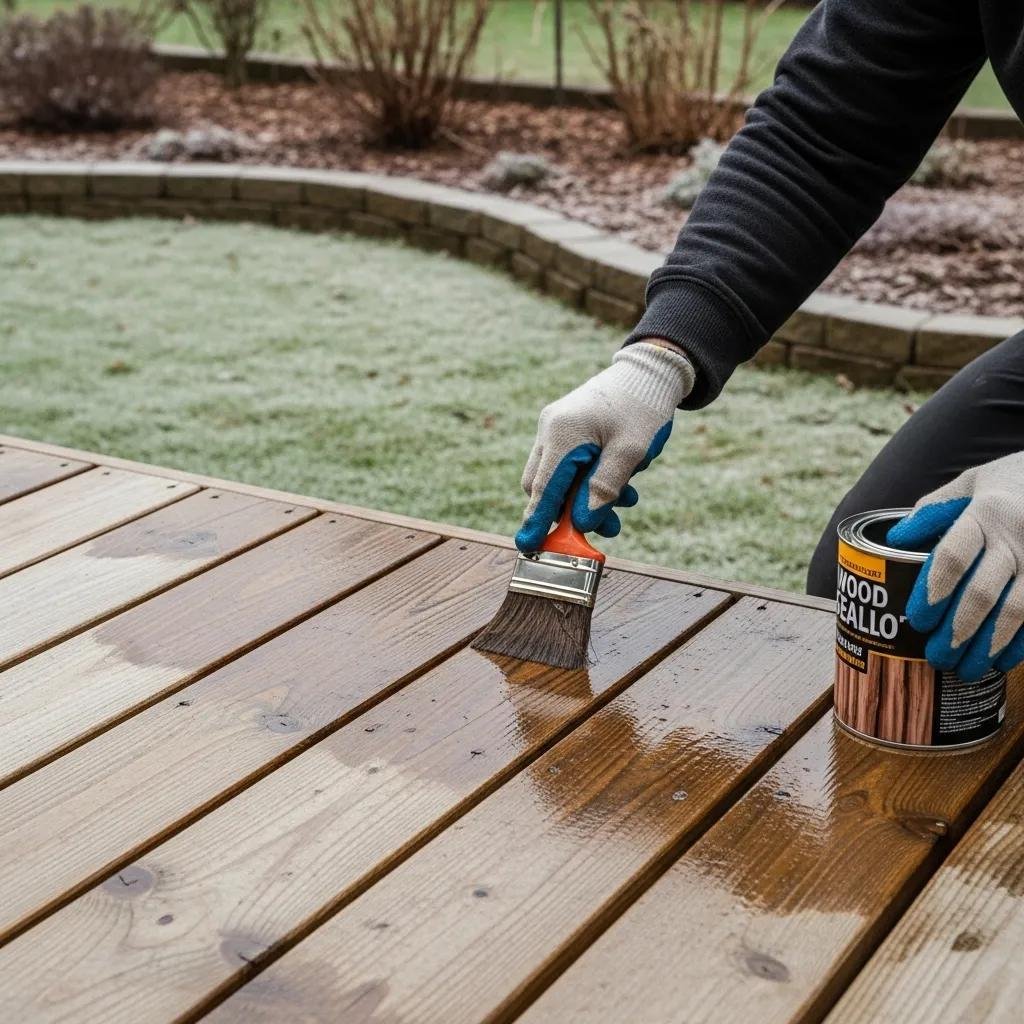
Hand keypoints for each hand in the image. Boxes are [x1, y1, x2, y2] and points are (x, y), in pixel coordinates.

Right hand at [517, 341, 694, 550]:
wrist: (650, 372)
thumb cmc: (643, 407)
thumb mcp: (631, 452)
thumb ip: (604, 488)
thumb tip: (581, 522)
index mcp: (562, 433)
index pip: (543, 488)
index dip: (536, 520)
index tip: (527, 546)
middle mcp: (550, 430)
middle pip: (544, 486)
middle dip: (571, 512)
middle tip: (609, 526)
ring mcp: (555, 428)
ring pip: (558, 478)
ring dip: (586, 497)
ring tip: (628, 500)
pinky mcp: (565, 429)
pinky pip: (568, 465)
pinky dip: (589, 480)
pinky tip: (622, 483)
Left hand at [888, 451, 1023, 680]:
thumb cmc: (1007, 484)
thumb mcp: (969, 483)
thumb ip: (933, 510)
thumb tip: (894, 539)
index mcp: (985, 513)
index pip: (952, 557)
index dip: (932, 592)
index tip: (917, 619)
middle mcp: (1016, 539)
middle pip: (983, 593)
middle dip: (957, 631)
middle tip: (936, 656)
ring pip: (1016, 611)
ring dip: (988, 645)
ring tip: (965, 670)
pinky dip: (1021, 643)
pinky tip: (1002, 661)